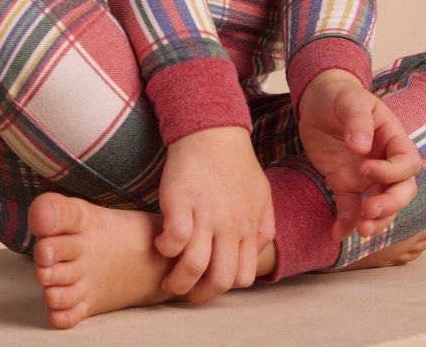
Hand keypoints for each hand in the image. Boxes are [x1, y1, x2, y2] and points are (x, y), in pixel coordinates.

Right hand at [156, 126, 274, 300]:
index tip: (208, 280)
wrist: (213, 129)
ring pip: (194, 267)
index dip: (224, 286)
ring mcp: (206, 213)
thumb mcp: (261, 193)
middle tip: (186, 289)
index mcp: (249, 225)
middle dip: (199, 295)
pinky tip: (162, 242)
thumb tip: (255, 252)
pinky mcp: (181, 201)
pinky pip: (174, 240)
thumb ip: (263, 226)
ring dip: (177, 281)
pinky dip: (165, 249)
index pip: (243, 277)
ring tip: (168, 275)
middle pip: (219, 280)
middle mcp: (230, 224)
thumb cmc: (235, 163)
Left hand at [298, 70, 422, 243]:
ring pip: (382, 205)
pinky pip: (351, 209)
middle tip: (369, 212)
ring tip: (361, 229)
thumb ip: (357, 120)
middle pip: (402, 189)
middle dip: (391, 205)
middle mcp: (384, 159)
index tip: (365, 168)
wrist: (317, 100)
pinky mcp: (345, 184)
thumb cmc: (339, 95)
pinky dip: (347, 224)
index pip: (407, 162)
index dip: (392, 172)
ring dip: (376, 221)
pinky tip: (337, 233)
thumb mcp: (349, 100)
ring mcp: (365, 175)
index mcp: (392, 137)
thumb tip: (361, 147)